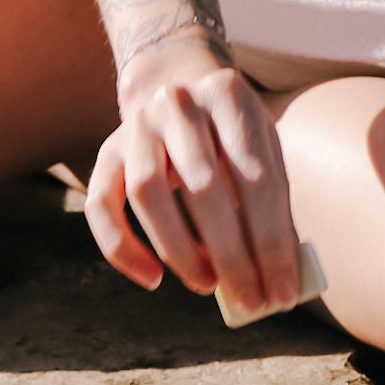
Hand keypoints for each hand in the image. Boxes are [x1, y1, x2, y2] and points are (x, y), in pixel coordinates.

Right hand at [84, 31, 303, 315]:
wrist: (174, 84)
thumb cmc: (230, 136)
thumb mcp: (261, 149)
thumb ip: (271, 204)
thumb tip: (280, 278)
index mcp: (227, 94)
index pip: (256, 178)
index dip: (273, 241)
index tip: (284, 292)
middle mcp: (177, 102)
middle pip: (203, 187)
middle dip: (232, 255)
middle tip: (252, 300)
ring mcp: (136, 125)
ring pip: (147, 193)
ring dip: (180, 251)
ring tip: (208, 286)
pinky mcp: (106, 151)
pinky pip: (100, 205)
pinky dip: (121, 249)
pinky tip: (152, 280)